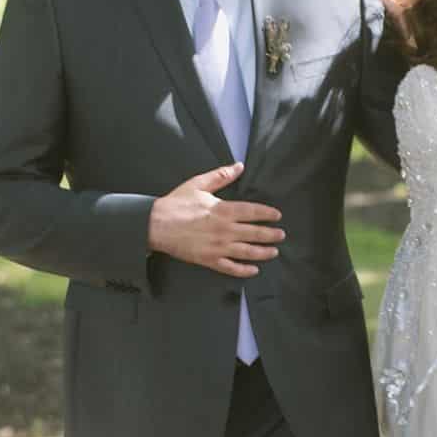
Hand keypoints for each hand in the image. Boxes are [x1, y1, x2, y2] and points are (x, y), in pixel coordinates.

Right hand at [147, 162, 283, 278]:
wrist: (154, 224)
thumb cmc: (176, 204)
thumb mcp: (198, 184)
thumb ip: (221, 176)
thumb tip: (239, 166)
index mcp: (223, 210)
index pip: (253, 212)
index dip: (267, 214)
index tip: (277, 216)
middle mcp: (224, 230)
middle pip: (255, 233)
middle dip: (271, 235)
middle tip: (281, 235)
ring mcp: (218, 247)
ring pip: (247, 252)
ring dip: (263, 252)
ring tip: (274, 252)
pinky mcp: (208, 260)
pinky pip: (230, 267)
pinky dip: (244, 270)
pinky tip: (254, 270)